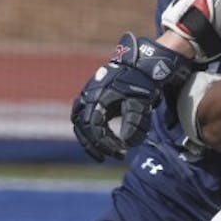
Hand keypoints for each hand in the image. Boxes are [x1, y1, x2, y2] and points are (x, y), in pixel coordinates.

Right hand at [70, 33, 189, 161]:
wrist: (141, 63)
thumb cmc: (141, 83)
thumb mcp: (140, 104)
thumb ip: (133, 124)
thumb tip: (127, 144)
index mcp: (98, 98)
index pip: (95, 128)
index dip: (106, 143)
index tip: (121, 151)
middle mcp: (88, 96)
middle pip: (82, 128)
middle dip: (95, 145)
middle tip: (111, 156)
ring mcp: (88, 94)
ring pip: (79, 122)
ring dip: (88, 139)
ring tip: (102, 153)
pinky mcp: (91, 95)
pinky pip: (82, 115)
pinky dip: (88, 129)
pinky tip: (100, 138)